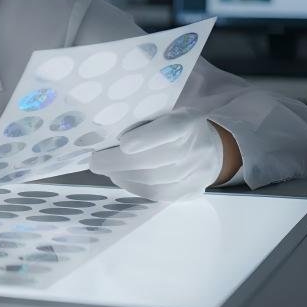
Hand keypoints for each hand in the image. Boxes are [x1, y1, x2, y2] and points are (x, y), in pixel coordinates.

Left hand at [88, 108, 223, 201]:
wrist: (211, 149)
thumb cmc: (174, 126)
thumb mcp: (164, 112)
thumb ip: (142, 119)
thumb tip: (104, 132)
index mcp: (188, 121)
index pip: (171, 129)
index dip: (147, 138)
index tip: (123, 143)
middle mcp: (196, 147)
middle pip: (155, 160)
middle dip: (118, 162)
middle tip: (95, 162)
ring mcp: (195, 172)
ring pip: (153, 180)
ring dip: (123, 176)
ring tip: (106, 169)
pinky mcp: (190, 191)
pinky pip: (157, 194)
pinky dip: (133, 187)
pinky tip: (121, 178)